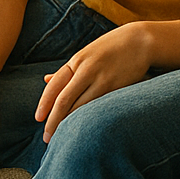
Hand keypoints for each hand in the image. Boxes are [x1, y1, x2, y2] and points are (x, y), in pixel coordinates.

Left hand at [35, 24, 152, 140]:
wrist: (141, 40)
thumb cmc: (111, 47)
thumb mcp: (86, 54)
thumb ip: (68, 70)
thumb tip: (45, 80)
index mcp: (77, 61)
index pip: (54, 86)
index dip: (44, 104)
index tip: (38, 119)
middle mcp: (87, 70)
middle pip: (64, 100)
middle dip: (53, 121)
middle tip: (47, 138)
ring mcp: (102, 79)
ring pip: (80, 107)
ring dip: (70, 124)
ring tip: (62, 137)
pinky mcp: (117, 87)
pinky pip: (98, 107)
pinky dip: (88, 119)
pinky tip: (84, 129)